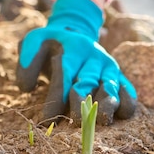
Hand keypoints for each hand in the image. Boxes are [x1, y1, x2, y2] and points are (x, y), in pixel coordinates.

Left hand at [16, 0, 136, 124]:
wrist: (74, 30)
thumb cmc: (49, 43)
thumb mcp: (33, 42)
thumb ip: (27, 61)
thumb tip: (26, 88)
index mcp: (72, 49)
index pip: (64, 75)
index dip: (56, 99)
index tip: (46, 121)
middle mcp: (93, 56)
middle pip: (88, 83)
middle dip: (82, 105)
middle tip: (76, 124)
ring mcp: (108, 66)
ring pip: (111, 86)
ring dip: (107, 105)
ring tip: (102, 121)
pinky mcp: (119, 75)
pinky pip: (127, 89)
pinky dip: (127, 102)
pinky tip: (123, 115)